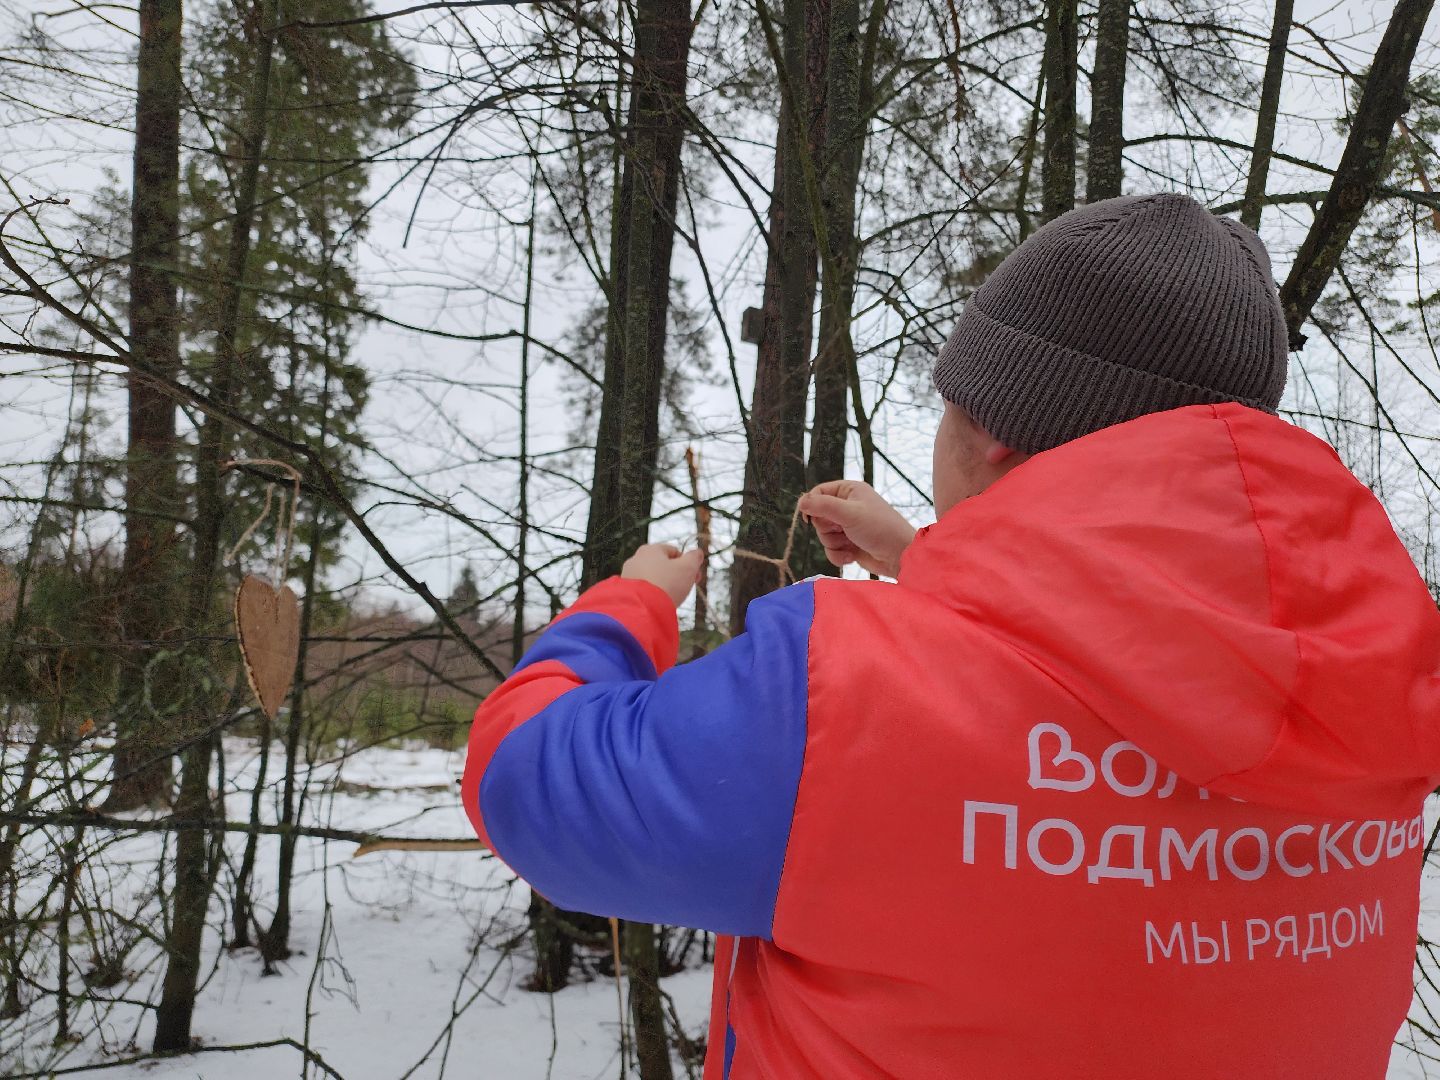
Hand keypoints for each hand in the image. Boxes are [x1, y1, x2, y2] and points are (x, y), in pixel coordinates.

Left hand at [621, 543, 704, 606]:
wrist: (643, 609)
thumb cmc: (667, 584)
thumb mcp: (688, 568)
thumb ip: (694, 558)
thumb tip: (698, 552)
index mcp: (651, 549)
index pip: (674, 552)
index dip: (688, 564)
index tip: (694, 578)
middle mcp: (636, 558)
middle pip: (662, 565)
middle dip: (675, 575)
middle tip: (684, 589)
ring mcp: (628, 574)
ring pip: (652, 578)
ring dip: (663, 586)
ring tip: (670, 598)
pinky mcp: (625, 590)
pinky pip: (643, 590)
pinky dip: (652, 594)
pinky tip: (657, 603)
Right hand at [797, 480, 915, 578]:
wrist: (900, 556)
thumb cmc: (879, 528)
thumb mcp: (849, 513)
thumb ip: (823, 506)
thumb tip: (801, 501)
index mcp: (849, 491)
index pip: (819, 492)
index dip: (811, 505)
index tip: (808, 519)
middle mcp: (847, 506)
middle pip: (818, 517)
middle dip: (827, 529)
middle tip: (841, 531)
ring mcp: (848, 527)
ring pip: (824, 535)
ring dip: (834, 544)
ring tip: (851, 545)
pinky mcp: (849, 544)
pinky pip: (831, 549)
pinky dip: (839, 555)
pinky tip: (852, 556)